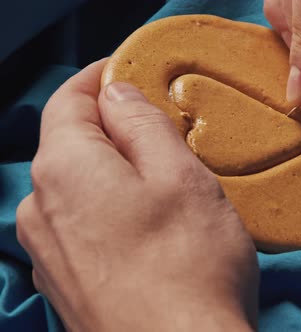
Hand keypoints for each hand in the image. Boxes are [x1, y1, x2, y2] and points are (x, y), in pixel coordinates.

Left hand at [16, 59, 258, 331]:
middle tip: (162, 130)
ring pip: (78, 188)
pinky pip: (81, 226)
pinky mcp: (66, 284)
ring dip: (114, 173)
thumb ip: (143, 124)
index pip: (69, 101)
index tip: (129, 72)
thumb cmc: (191, 266)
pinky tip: (148, 229)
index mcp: (65, 170)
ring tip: (163, 183)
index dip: (101, 79)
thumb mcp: (181, 175)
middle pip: (71, 146)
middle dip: (112, 129)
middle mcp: (40, 210)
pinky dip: (109, 211)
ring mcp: (49, 253)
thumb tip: (118, 95)